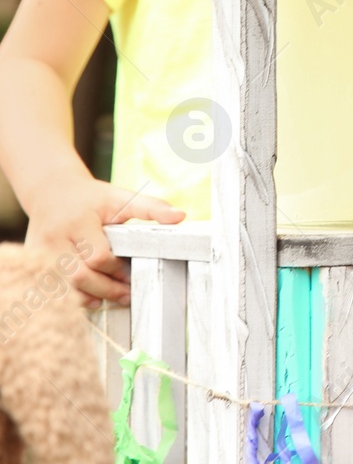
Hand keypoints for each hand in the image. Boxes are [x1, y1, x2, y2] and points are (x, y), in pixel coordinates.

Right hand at [24, 178, 184, 306]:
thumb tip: (181, 217)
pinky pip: (50, 288)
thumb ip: (151, 208)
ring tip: (109, 300)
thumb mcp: (122, 197)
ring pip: (62, 287)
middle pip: (79, 276)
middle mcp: (55, 238)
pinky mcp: (31, 261)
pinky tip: (89, 298)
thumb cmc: (93, 199)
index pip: (98, 256)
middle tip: (126, 295)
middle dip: (105, 289)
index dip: (117, 270)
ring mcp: (39, 252)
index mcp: (79, 221)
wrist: (52, 191)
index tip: (132, 275)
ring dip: (87, 298)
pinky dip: (70, 297)